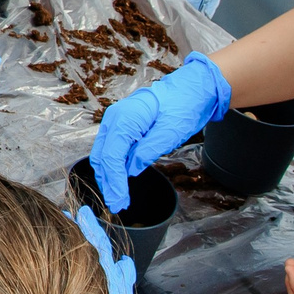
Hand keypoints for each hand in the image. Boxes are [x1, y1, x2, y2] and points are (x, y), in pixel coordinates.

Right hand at [91, 55, 231, 210]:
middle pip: (102, 156)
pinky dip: (112, 166)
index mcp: (125, 119)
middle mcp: (114, 118)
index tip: (119, 201)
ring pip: (103, 153)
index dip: (114, 182)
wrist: (191, 88)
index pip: (112, 157)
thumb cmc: (184, 106)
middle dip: (108, 182)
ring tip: (117, 196)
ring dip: (108, 176)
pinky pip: (110, 148)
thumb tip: (130, 170)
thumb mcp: (171, 132)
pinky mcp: (122, 125)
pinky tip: (118, 179)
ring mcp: (116, 120)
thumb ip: (148, 151)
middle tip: (117, 205)